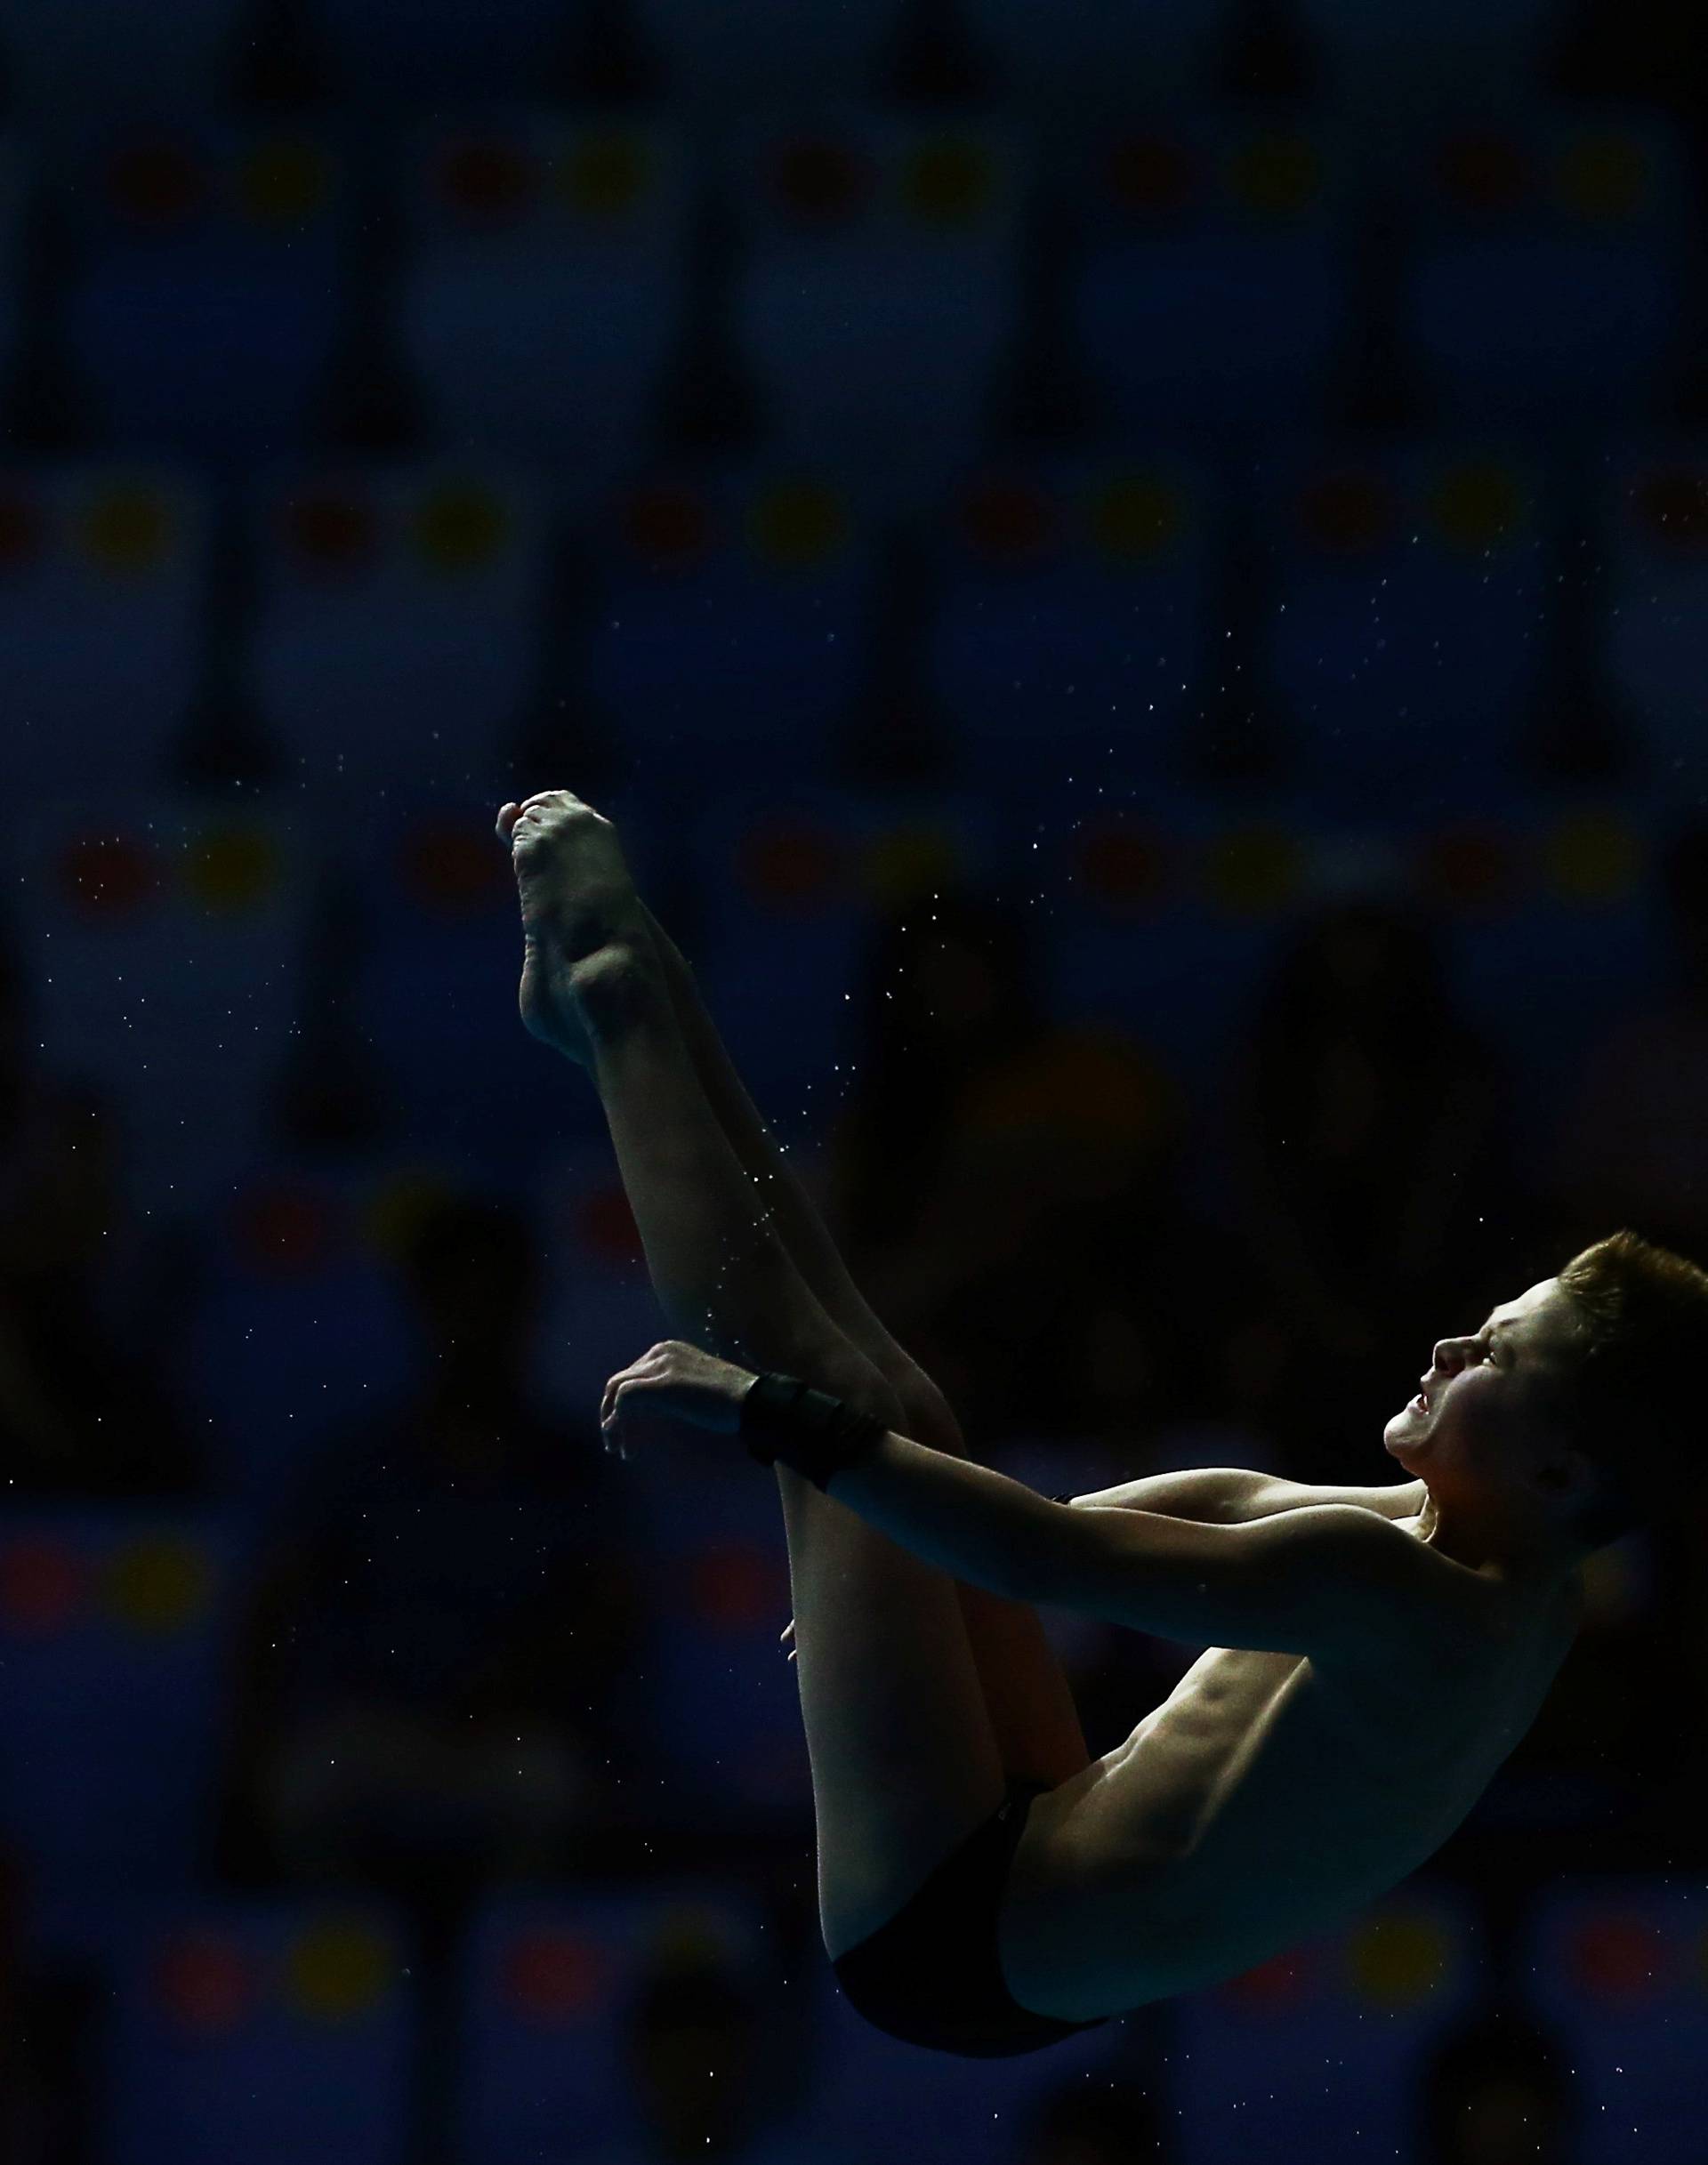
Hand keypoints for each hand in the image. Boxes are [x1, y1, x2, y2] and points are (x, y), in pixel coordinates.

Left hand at [600, 1340, 757, 1458]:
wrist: (751, 1401)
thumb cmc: (731, 1400)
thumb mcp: (695, 1386)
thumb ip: (672, 1388)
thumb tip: (651, 1408)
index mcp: (668, 1349)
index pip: (632, 1374)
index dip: (623, 1405)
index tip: (627, 1428)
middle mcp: (659, 1352)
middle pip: (619, 1382)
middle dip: (612, 1414)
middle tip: (614, 1441)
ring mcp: (659, 1367)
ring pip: (617, 1392)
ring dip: (612, 1423)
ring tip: (617, 1448)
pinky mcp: (659, 1385)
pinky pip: (624, 1402)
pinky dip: (619, 1425)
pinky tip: (626, 1447)